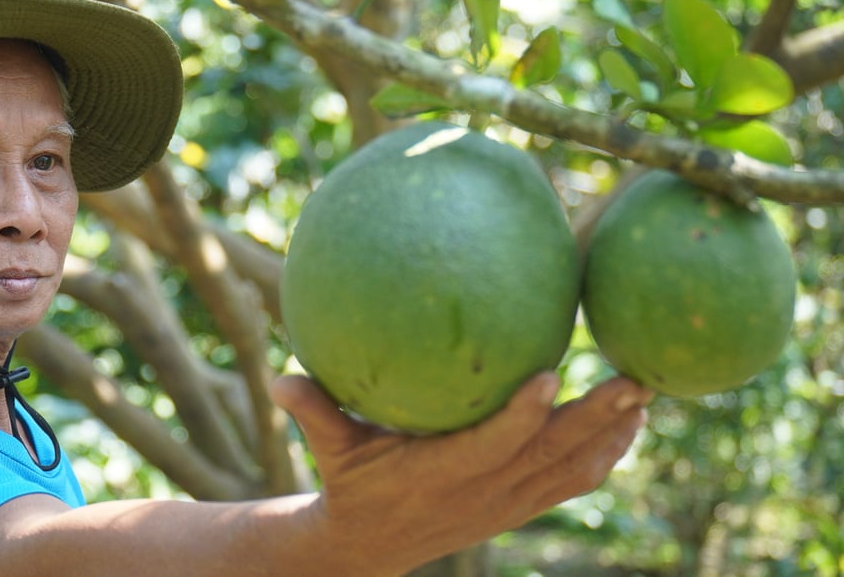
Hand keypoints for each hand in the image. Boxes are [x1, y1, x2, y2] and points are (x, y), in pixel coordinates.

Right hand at [269, 371, 652, 573]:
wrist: (370, 547)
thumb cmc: (349, 485)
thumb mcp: (329, 451)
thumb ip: (312, 412)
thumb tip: (278, 378)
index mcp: (440, 475)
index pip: (491, 446)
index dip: (522, 416)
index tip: (552, 374)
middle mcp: (483, 494)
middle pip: (550, 456)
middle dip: (595, 420)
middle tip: (635, 379)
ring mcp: (506, 504)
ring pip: (571, 472)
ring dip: (612, 437)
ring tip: (644, 395)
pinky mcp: (517, 507)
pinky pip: (571, 484)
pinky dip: (603, 457)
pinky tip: (626, 425)